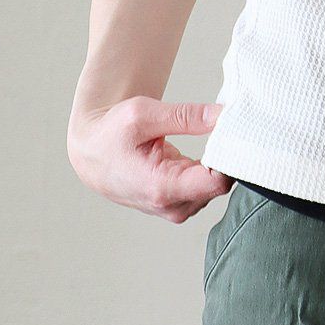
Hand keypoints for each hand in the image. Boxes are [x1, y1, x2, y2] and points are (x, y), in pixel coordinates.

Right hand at [67, 96, 234, 221]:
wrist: (92, 154)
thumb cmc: (112, 134)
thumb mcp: (144, 115)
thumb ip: (186, 116)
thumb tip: (223, 115)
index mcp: (162, 188)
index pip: (217, 182)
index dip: (229, 158)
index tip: (232, 136)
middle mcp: (171, 206)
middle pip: (220, 185)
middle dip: (225, 159)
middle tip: (223, 133)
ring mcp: (176, 209)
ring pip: (215, 187)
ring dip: (216, 165)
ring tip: (206, 142)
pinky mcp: (180, 205)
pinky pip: (207, 189)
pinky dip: (208, 171)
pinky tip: (201, 155)